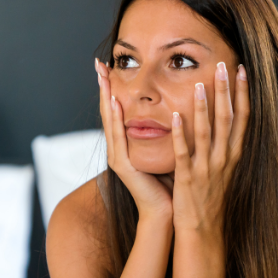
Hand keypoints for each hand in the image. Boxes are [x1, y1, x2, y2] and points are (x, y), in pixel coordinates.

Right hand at [95, 59, 172, 219]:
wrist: (166, 212)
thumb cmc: (169, 183)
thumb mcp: (166, 151)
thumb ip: (165, 133)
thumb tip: (178, 109)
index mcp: (128, 145)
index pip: (118, 111)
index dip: (113, 89)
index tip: (111, 67)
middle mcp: (118, 149)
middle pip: (108, 112)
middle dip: (104, 87)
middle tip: (99, 65)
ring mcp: (117, 157)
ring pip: (109, 121)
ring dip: (106, 98)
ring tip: (103, 78)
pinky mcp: (122, 166)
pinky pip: (118, 137)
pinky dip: (116, 119)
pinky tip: (116, 103)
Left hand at [170, 62, 248, 236]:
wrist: (203, 229)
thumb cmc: (209, 197)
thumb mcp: (222, 168)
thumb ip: (221, 145)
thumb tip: (221, 120)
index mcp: (233, 154)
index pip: (242, 118)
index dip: (243, 93)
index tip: (242, 70)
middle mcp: (224, 158)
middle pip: (228, 119)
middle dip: (226, 91)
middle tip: (223, 65)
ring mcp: (207, 168)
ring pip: (207, 133)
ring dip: (203, 108)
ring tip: (199, 84)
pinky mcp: (188, 178)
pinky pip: (184, 153)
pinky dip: (180, 135)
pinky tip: (175, 117)